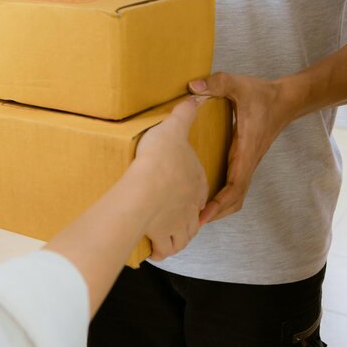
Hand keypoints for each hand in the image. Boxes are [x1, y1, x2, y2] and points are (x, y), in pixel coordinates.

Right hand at [134, 97, 208, 260]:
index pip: (200, 187)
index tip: (180, 188)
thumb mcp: (173, 128)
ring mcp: (181, 223)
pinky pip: (166, 247)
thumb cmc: (159, 158)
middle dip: (186, 217)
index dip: (191, 189)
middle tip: (172, 214)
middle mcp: (193, 204)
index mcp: (197, 180)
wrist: (146, 187)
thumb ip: (184, 114)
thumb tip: (197, 96)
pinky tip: (155, 249)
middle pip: (194, 213)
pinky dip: (162, 250)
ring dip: (177, 238)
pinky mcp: (165, 236)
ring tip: (166, 236)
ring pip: (184, 235)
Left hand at [189, 72, 292, 224]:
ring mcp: (248, 163)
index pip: (235, 185)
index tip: (202, 214)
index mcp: (245, 150)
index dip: (219, 202)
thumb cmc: (262, 94)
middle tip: (192, 222)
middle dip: (216, 212)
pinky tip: (205, 198)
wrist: (286, 100)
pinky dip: (223, 198)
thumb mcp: (238, 84)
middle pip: (235, 199)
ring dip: (220, 208)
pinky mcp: (246, 161)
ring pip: (237, 196)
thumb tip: (192, 87)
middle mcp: (248, 162)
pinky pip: (236, 187)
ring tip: (197, 216)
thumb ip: (217, 83)